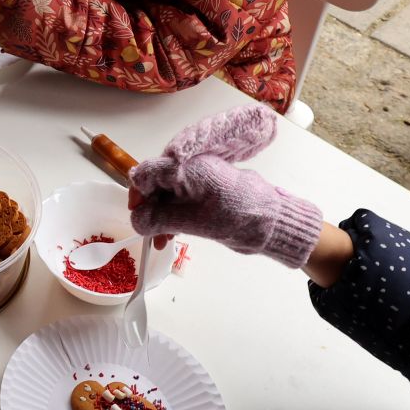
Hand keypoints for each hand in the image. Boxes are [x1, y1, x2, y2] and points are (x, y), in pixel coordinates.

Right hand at [127, 106, 322, 267]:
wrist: (274, 224)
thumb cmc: (239, 217)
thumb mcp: (195, 221)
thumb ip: (160, 219)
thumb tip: (136, 221)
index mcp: (188, 168)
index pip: (149, 172)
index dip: (138, 193)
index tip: (137, 214)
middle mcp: (192, 168)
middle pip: (156, 184)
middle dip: (149, 209)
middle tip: (148, 233)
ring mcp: (199, 180)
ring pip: (168, 195)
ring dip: (160, 217)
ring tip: (161, 242)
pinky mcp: (206, 193)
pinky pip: (181, 201)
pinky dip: (173, 217)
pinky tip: (171, 236)